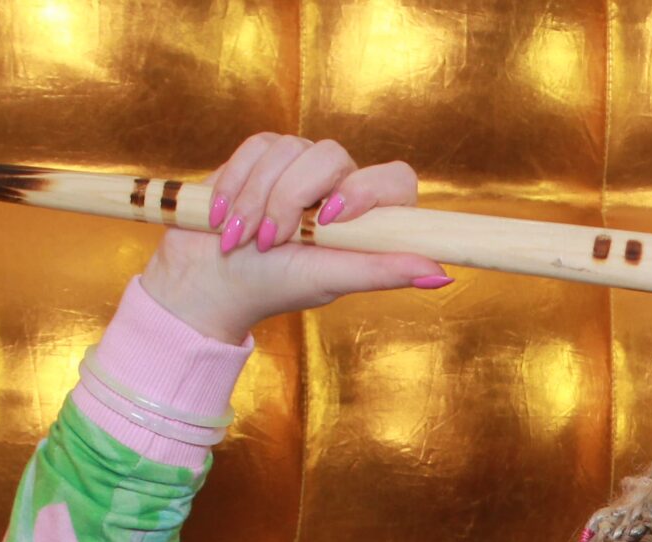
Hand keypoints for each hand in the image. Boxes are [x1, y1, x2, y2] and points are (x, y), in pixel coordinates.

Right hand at [139, 133, 451, 343]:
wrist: (210, 279)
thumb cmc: (275, 286)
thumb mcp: (330, 280)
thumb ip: (382, 271)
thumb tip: (441, 272)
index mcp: (368, 216)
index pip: (395, 178)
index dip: (365, 189)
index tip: (330, 218)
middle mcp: (341, 185)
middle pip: (333, 156)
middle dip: (291, 199)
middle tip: (270, 241)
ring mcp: (302, 166)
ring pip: (290, 150)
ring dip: (257, 198)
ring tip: (241, 237)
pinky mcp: (264, 154)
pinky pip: (258, 145)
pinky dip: (236, 183)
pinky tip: (223, 215)